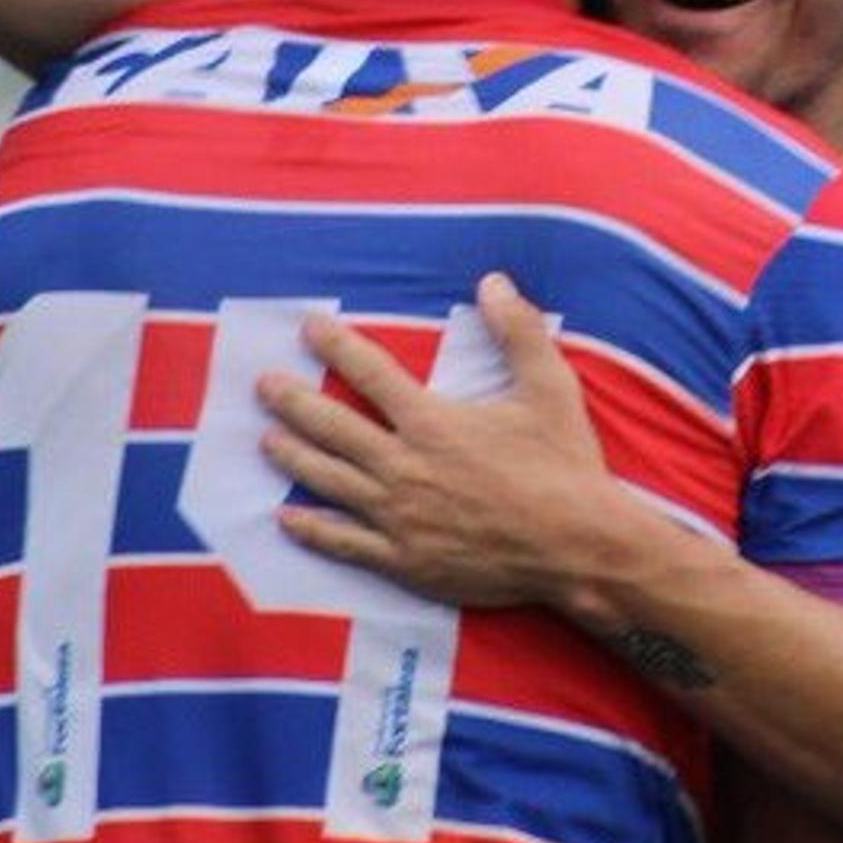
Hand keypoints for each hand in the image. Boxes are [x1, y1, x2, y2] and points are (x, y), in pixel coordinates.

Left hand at [264, 273, 629, 608]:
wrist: (579, 547)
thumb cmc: (565, 466)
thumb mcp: (550, 387)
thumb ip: (517, 331)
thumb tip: (493, 281)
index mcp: (432, 423)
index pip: (370, 374)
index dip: (337, 347)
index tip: (308, 328)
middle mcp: (405, 468)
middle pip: (333, 428)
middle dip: (294, 402)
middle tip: (262, 386)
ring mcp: (400, 518)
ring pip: (330, 482)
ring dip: (293, 458)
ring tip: (264, 440)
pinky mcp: (405, 561)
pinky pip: (345, 543)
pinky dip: (312, 530)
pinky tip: (286, 520)